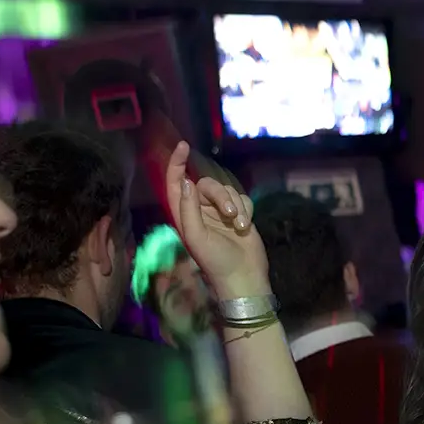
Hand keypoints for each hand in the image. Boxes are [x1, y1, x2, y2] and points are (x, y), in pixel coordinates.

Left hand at [164, 141, 270, 297]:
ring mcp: (220, 213)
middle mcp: (200, 211)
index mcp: (184, 215)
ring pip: (227, 190)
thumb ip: (188, 208)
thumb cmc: (215, 260)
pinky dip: (247, 210)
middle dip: (221, 196)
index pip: (176, 183)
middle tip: (230, 214)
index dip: (177, 164)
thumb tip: (187, 181)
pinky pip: (243, 198)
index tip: (183, 146)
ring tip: (239, 227)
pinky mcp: (240, 214)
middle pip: (207, 185)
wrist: (244, 276)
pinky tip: (245, 227)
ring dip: (236, 206)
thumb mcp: (195, 236)